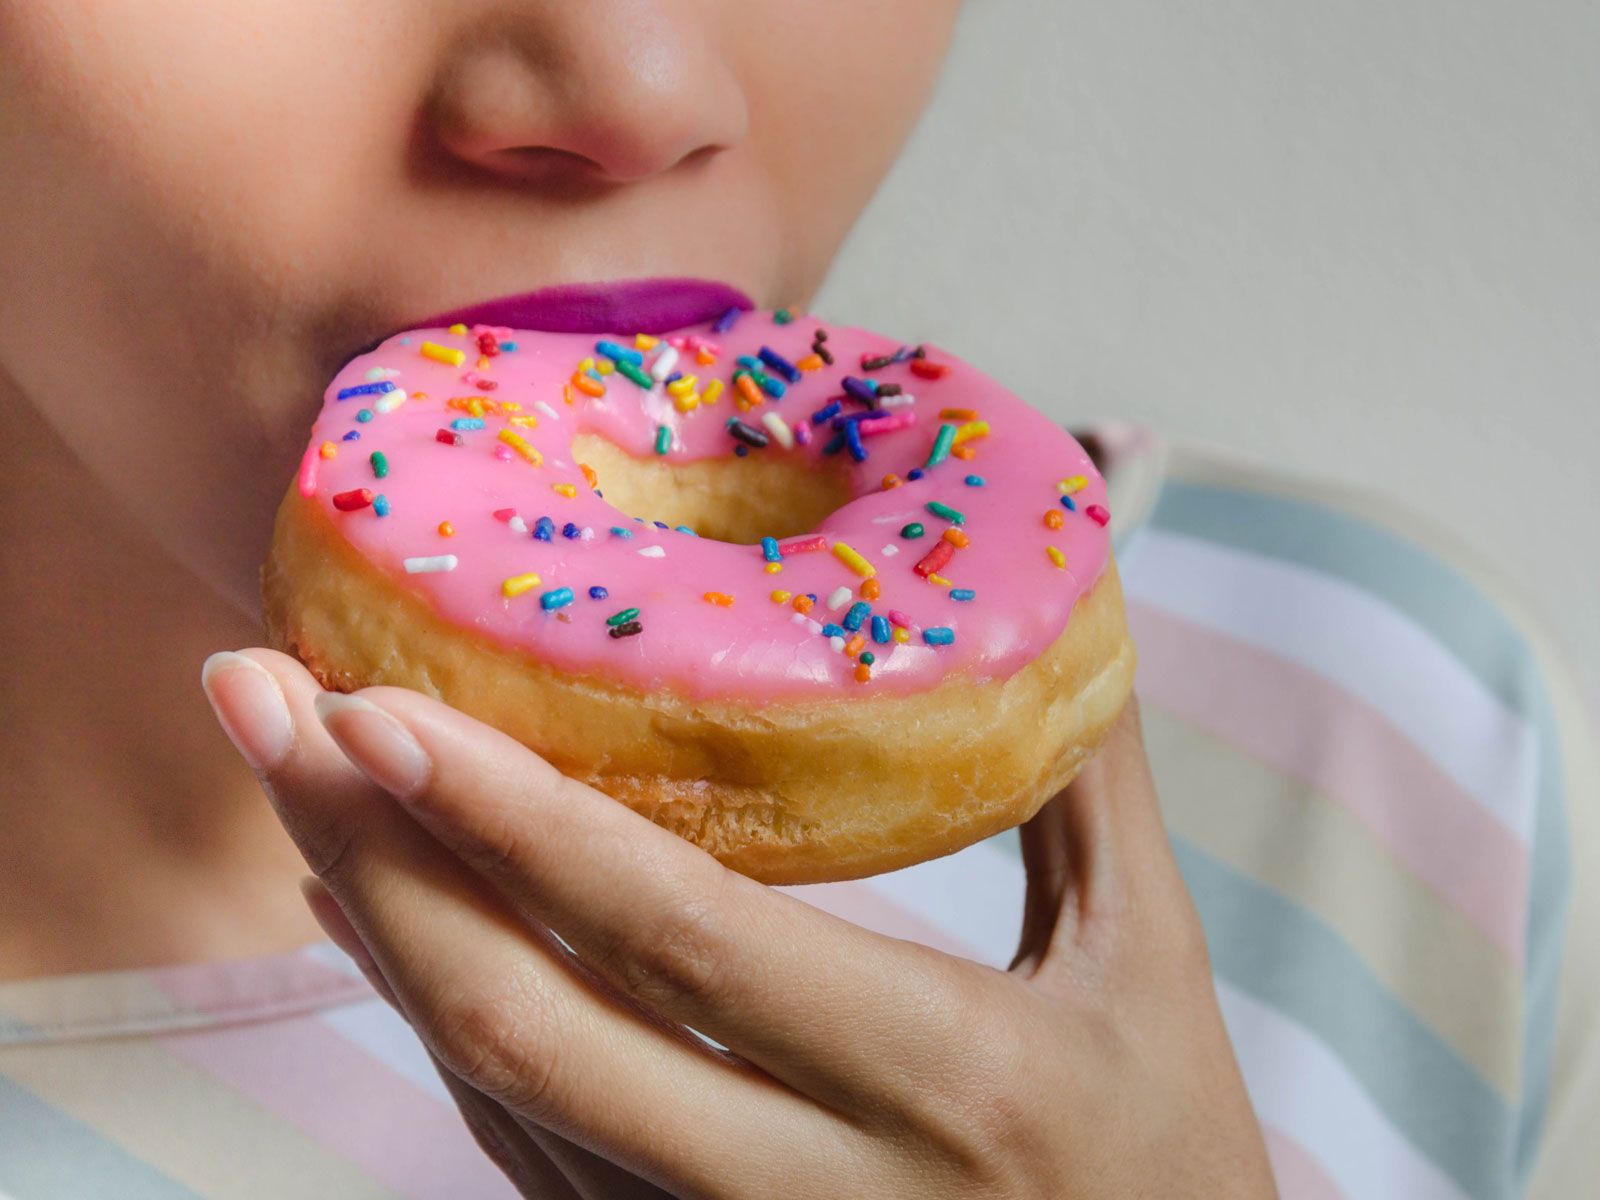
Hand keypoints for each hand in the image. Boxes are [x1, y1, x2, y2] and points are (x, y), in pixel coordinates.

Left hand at [202, 648, 1276, 1198]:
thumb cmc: (1171, 1152)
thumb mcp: (1151, 963)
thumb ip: (1086, 774)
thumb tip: (1049, 583)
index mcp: (942, 1081)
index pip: (683, 939)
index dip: (512, 822)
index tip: (373, 703)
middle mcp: (808, 1194)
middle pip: (531, 1027)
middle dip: (372, 860)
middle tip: (258, 705)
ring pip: (501, 1098)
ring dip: (383, 936)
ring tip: (297, 785)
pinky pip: (525, 1150)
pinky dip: (441, 1022)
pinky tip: (388, 915)